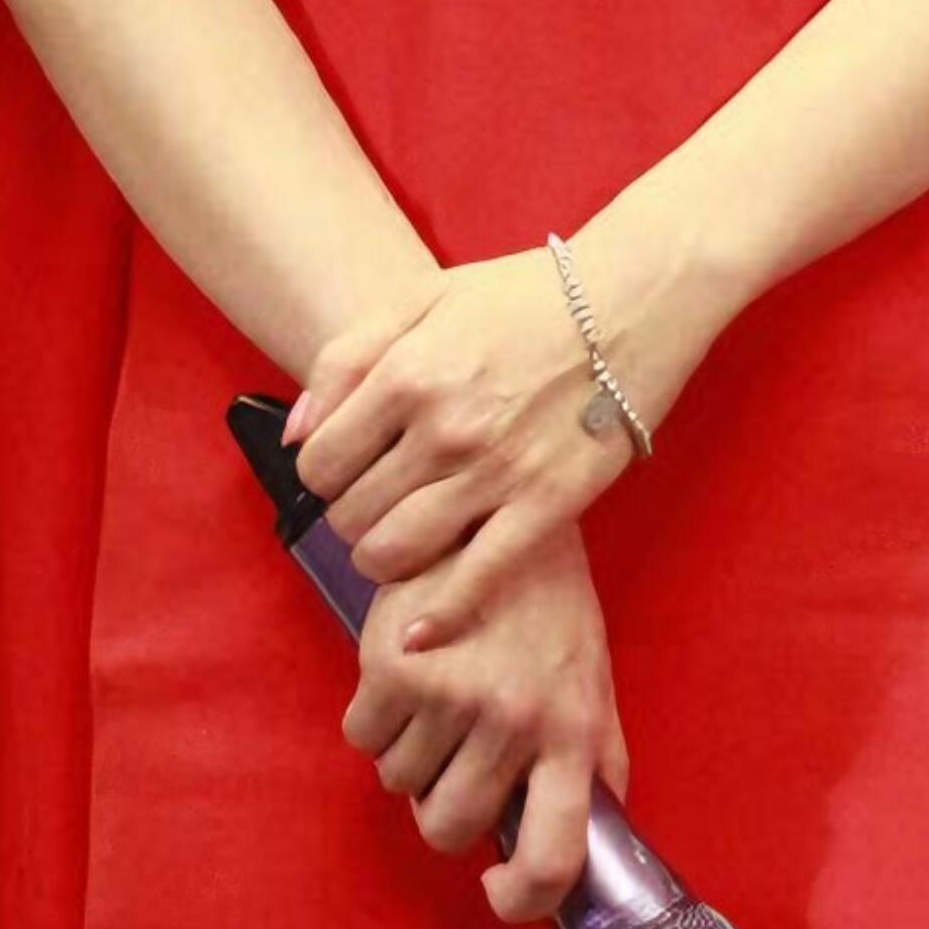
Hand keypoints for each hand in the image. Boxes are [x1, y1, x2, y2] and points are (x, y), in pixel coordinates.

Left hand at [287, 240, 649, 612]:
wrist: (635, 297)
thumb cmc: (525, 294)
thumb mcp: (424, 298)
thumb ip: (345, 358)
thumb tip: (294, 436)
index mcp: (407, 371)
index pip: (318, 464)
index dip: (321, 477)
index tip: (345, 474)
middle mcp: (444, 426)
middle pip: (351, 514)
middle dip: (350, 518)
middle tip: (376, 507)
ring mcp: (497, 471)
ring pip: (397, 553)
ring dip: (383, 562)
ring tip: (400, 544)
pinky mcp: (548, 504)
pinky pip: (478, 579)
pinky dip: (440, 616)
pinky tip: (420, 634)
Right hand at [342, 517, 631, 925]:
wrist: (495, 504)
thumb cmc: (548, 600)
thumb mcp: (591, 675)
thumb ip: (596, 758)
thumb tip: (599, 838)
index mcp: (572, 732)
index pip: (556, 857)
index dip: (523, 900)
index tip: (498, 892)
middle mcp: (515, 722)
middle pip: (452, 828)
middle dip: (445, 806)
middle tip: (455, 757)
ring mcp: (452, 698)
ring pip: (401, 783)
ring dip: (410, 755)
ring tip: (435, 696)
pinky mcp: (395, 669)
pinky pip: (363, 738)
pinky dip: (373, 718)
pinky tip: (401, 674)